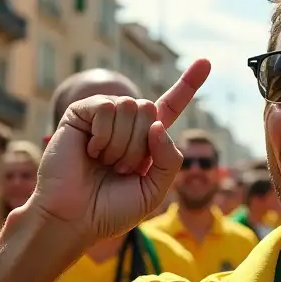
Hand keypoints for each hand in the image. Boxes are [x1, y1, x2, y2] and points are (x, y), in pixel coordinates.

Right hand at [29, 58, 210, 243]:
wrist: (75, 220)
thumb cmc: (111, 210)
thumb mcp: (155, 190)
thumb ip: (170, 160)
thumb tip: (157, 124)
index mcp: (146, 140)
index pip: (170, 106)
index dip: (188, 85)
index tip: (205, 62)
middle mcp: (125, 125)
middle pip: (151, 109)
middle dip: (141, 145)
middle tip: (121, 169)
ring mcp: (101, 117)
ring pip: (131, 107)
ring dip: (122, 144)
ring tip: (105, 163)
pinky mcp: (79, 115)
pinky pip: (106, 108)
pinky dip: (103, 135)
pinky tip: (90, 151)